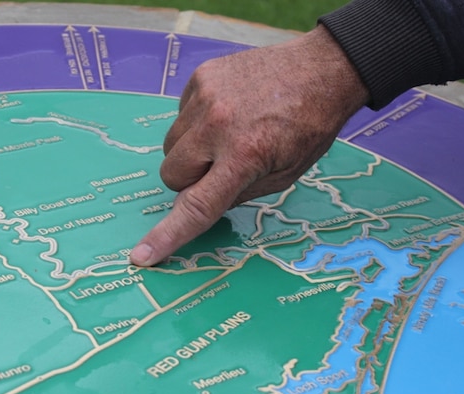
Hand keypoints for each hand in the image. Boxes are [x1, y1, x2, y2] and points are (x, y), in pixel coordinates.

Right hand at [130, 25, 368, 265]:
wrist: (322, 68)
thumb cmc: (308, 128)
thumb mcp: (283, 176)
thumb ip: (237, 195)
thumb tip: (196, 206)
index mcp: (245, 155)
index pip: (196, 206)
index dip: (167, 235)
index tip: (142, 254)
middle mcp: (218, 124)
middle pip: (172, 175)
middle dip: (190, 180)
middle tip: (222, 168)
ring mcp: (206, 96)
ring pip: (171, 146)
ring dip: (191, 152)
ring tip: (228, 136)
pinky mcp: (201, 77)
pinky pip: (180, 116)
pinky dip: (197, 123)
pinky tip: (228, 113)